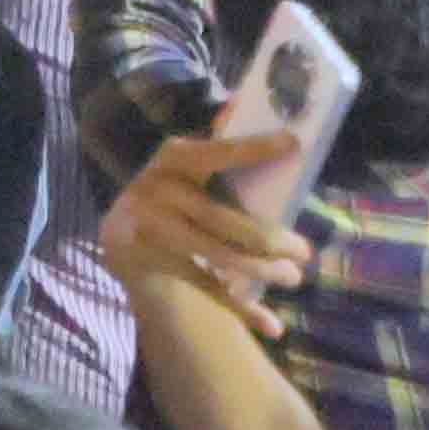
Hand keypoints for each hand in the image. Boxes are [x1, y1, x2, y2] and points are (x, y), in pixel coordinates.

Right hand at [103, 127, 314, 333]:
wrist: (124, 236)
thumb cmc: (172, 198)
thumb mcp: (186, 170)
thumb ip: (216, 150)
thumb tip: (237, 105)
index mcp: (173, 158)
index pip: (217, 152)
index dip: (253, 148)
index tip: (294, 142)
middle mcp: (155, 189)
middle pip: (224, 220)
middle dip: (271, 239)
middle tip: (304, 252)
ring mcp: (146, 227)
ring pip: (217, 256)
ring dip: (262, 271)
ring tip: (291, 278)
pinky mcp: (141, 262)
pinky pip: (201, 287)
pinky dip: (240, 308)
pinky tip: (271, 324)